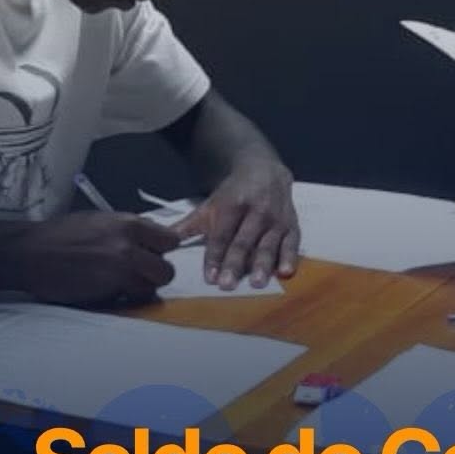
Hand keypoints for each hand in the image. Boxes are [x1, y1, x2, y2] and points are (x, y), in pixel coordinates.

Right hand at [5, 211, 179, 305]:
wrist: (28, 252)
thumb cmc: (60, 236)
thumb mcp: (100, 221)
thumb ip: (129, 232)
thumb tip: (152, 243)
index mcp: (129, 223)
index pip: (170, 240)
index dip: (161, 252)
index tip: (152, 256)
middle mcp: (129, 244)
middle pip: (167, 270)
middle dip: (154, 275)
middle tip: (136, 275)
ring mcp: (120, 269)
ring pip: (151, 288)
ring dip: (139, 290)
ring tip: (118, 285)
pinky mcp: (109, 290)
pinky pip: (130, 300)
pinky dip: (123, 299)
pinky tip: (106, 292)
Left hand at [173, 158, 299, 288]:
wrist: (263, 168)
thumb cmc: (233, 194)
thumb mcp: (210, 205)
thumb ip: (188, 225)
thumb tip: (161, 241)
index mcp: (232, 205)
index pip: (222, 235)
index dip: (215, 256)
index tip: (209, 277)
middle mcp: (255, 211)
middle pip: (243, 241)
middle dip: (235, 263)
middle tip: (228, 284)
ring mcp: (276, 218)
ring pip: (268, 244)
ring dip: (263, 263)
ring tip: (257, 282)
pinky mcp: (292, 224)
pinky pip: (292, 242)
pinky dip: (290, 256)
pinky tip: (286, 272)